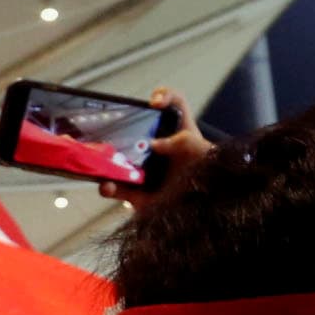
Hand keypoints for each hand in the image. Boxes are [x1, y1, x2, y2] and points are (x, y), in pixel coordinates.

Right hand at [101, 89, 212, 209]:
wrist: (206, 219)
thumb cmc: (211, 181)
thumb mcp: (204, 156)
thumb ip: (185, 143)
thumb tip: (155, 144)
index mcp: (180, 134)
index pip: (174, 105)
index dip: (164, 96)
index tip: (155, 105)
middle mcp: (159, 150)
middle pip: (134, 129)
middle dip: (119, 128)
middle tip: (116, 134)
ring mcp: (144, 171)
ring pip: (116, 159)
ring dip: (106, 158)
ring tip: (104, 161)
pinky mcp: (135, 194)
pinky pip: (115, 188)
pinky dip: (108, 187)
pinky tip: (108, 186)